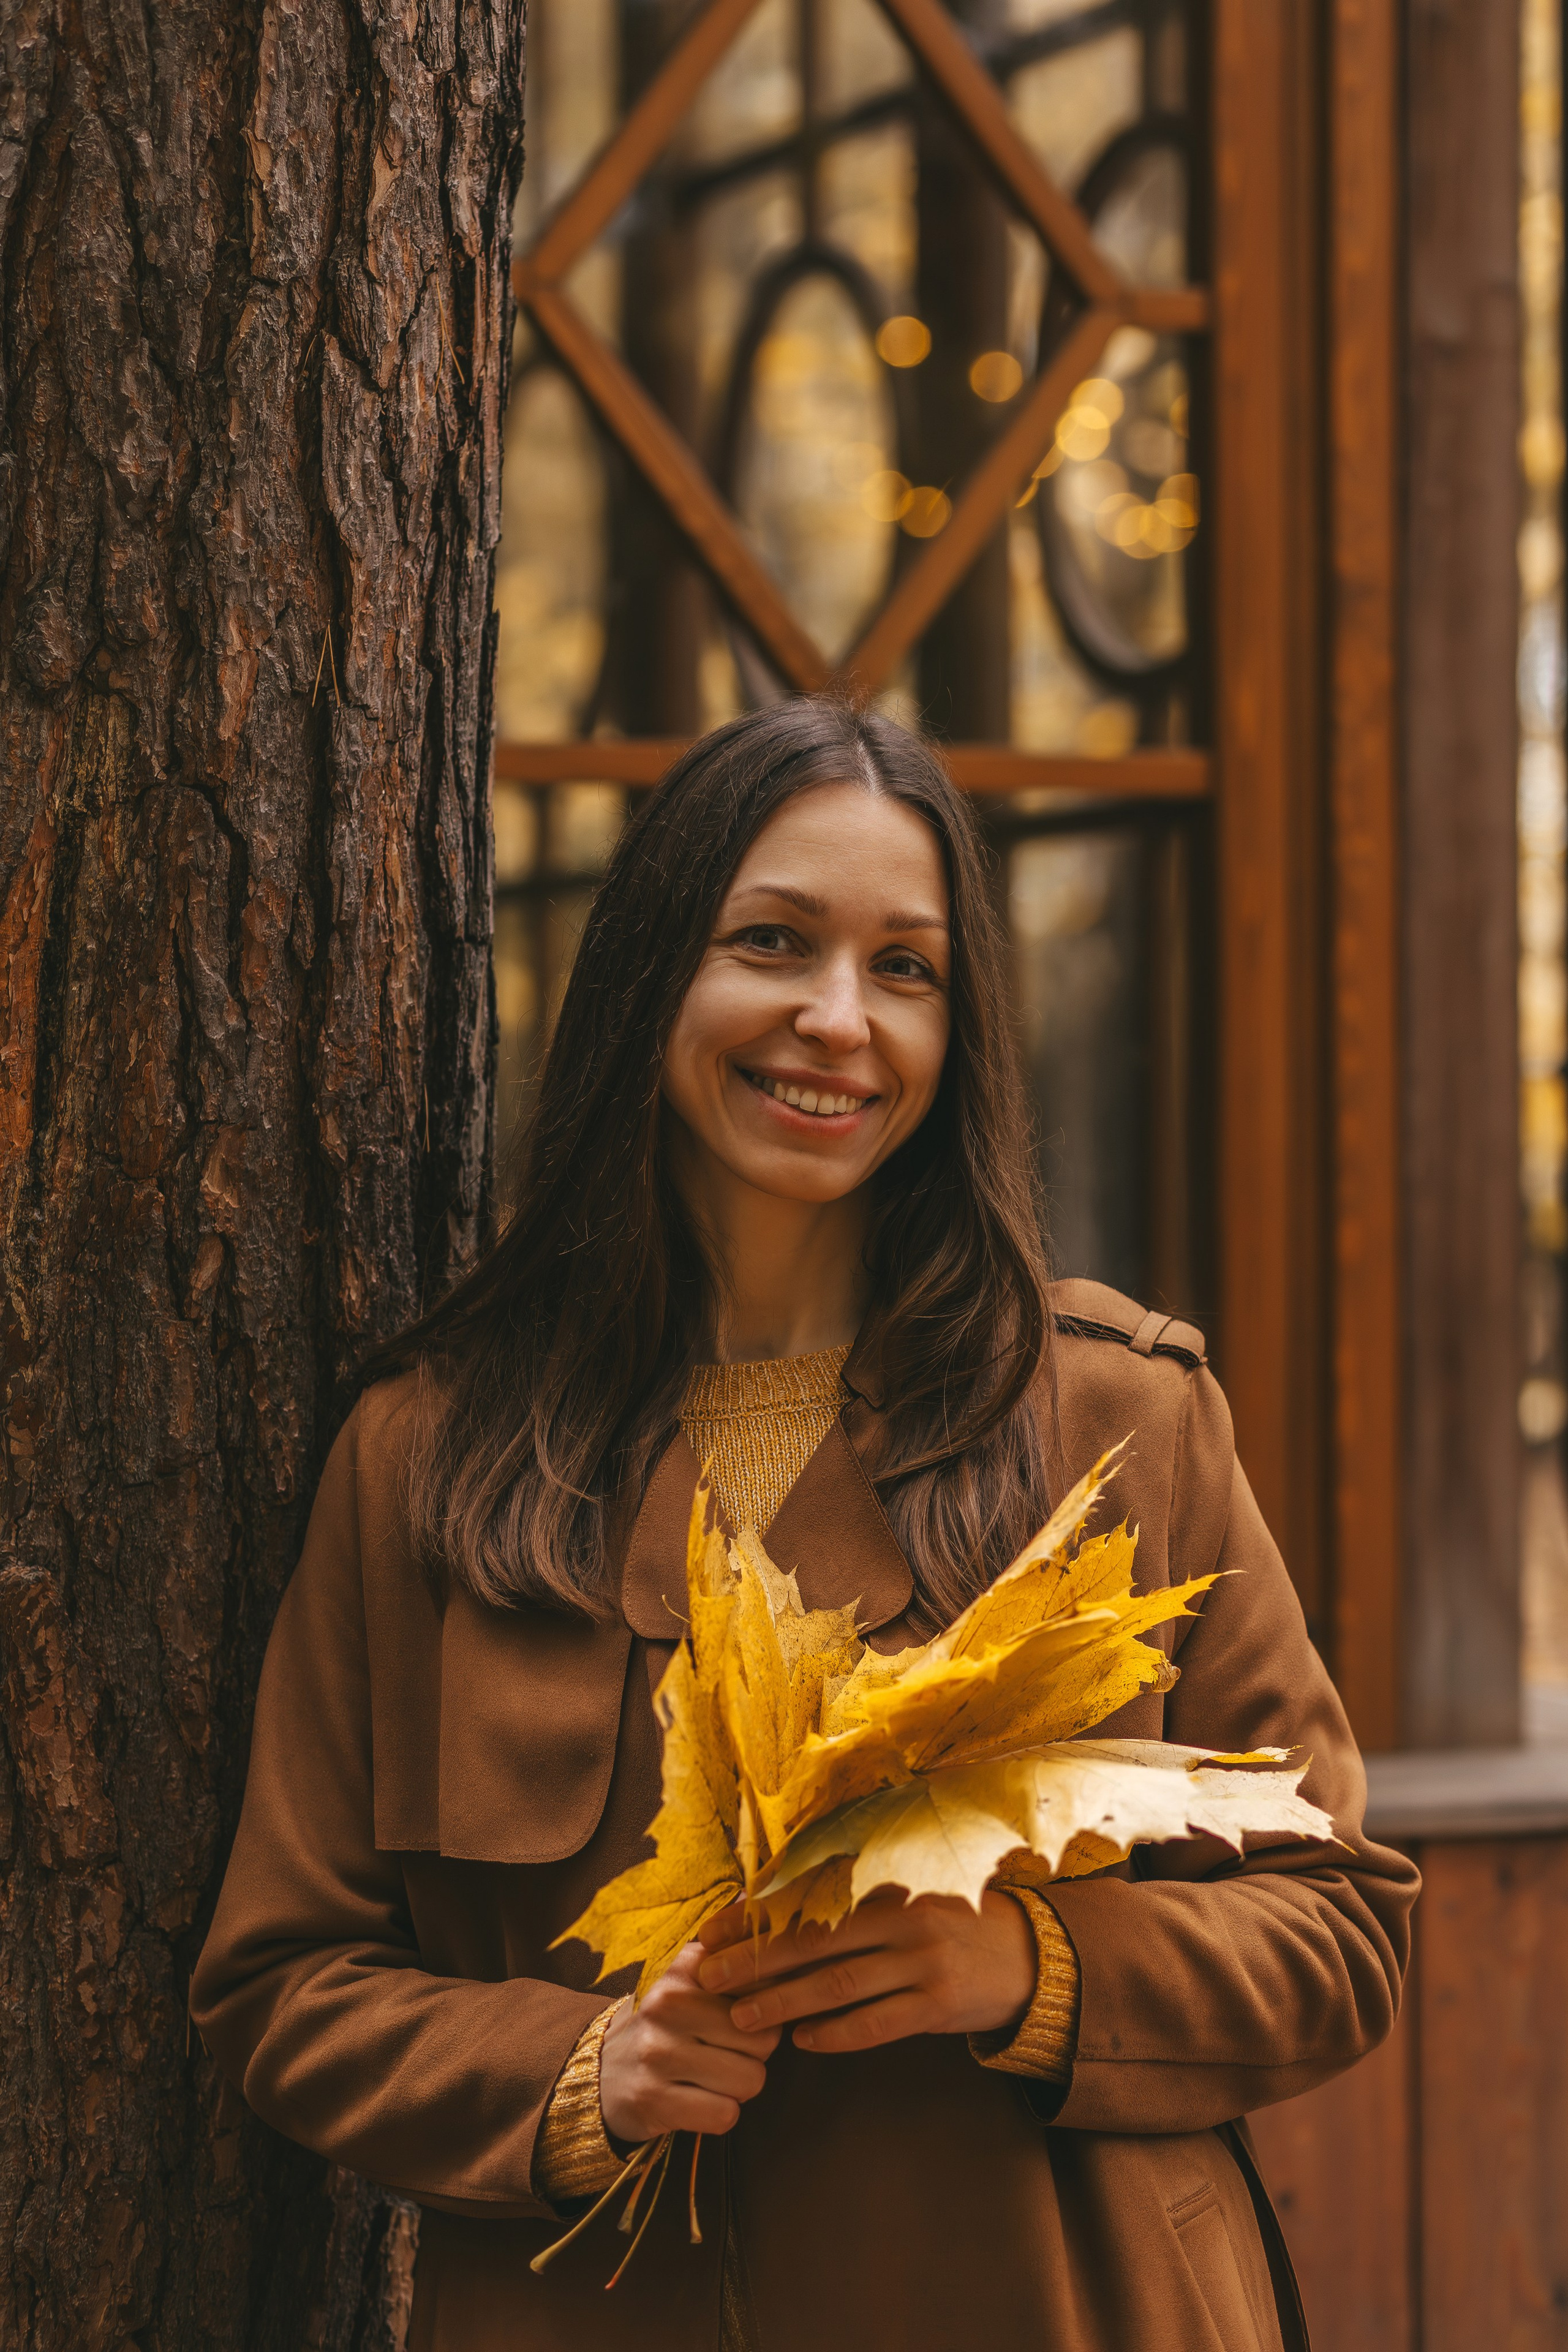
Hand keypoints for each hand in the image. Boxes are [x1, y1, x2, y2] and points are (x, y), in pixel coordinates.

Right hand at [598, 1939, 780, 2144]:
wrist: (602, 2073)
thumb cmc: (667, 2025)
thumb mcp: (692, 1980)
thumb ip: (734, 1952)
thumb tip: (761, 1902)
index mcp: (686, 1966)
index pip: (764, 1981)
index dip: (769, 2005)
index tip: (751, 2011)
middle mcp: (670, 2002)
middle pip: (765, 2037)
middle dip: (757, 2053)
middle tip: (727, 2051)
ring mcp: (659, 2051)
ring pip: (751, 2078)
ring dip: (740, 2087)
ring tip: (714, 2076)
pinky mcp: (653, 2099)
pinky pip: (725, 2114)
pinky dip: (721, 2113)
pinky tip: (700, 2101)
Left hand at [695, 1889, 1036, 2052]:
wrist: (1028, 1956)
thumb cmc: (952, 1923)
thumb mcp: (907, 1898)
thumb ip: (853, 1902)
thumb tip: (775, 1908)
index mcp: (888, 1884)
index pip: (807, 1899)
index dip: (756, 1916)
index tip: (712, 1932)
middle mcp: (903, 1917)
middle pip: (814, 1940)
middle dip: (756, 1960)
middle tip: (709, 1976)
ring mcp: (922, 1962)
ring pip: (839, 1985)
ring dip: (785, 2002)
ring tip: (743, 2016)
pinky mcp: (938, 2005)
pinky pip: (876, 2023)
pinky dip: (837, 2033)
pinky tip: (804, 2041)